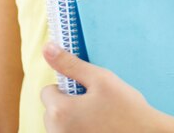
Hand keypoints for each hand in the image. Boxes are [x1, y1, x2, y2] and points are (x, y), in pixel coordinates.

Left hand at [40, 43, 161, 132]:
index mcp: (59, 112)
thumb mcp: (100, 79)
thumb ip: (71, 64)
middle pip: (51, 111)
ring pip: (59, 126)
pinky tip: (99, 129)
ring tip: (99, 118)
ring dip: (72, 120)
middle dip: (67, 105)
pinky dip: (79, 131)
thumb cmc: (127, 109)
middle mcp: (57, 132)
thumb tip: (48, 48)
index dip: (66, 87)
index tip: (86, 91)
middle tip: (95, 105)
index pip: (47, 92)